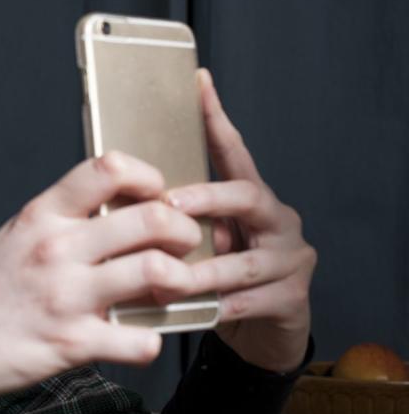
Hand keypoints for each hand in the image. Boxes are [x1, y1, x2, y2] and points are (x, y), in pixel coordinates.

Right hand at [0, 151, 205, 400]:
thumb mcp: (21, 233)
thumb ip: (68, 218)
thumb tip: (126, 208)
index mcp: (44, 214)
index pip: (108, 169)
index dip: (148, 177)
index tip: (157, 195)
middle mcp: (57, 248)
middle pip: (150, 219)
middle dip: (184, 230)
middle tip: (184, 244)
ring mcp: (66, 295)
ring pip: (156, 271)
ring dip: (182, 280)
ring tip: (176, 286)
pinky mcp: (73, 342)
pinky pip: (140, 340)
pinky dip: (153, 340)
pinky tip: (143, 336)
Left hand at [164, 69, 316, 372]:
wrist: (262, 332)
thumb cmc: (220, 276)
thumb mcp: (202, 239)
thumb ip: (179, 216)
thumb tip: (121, 189)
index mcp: (251, 198)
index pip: (233, 150)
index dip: (215, 117)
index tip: (198, 82)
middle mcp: (276, 219)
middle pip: (247, 195)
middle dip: (207, 198)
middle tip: (170, 204)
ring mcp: (290, 257)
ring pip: (245, 259)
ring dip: (204, 269)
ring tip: (169, 276)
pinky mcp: (293, 298)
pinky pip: (250, 301)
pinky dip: (218, 306)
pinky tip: (195, 309)